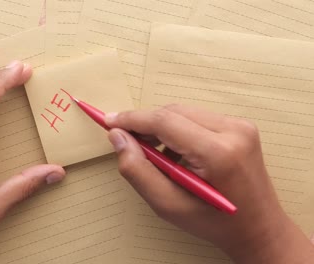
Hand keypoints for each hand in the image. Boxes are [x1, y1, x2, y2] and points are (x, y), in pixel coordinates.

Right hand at [105, 105, 313, 263]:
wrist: (258, 228)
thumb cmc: (214, 222)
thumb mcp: (167, 205)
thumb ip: (137, 170)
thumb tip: (118, 137)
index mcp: (218, 153)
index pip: (164, 121)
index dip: (132, 119)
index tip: (109, 121)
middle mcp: (234, 131)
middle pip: (173, 112)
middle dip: (146, 124)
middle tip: (128, 143)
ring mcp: (241, 126)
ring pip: (184, 113)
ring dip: (162, 128)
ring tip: (156, 157)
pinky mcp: (241, 126)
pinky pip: (198, 118)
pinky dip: (179, 131)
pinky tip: (176, 154)